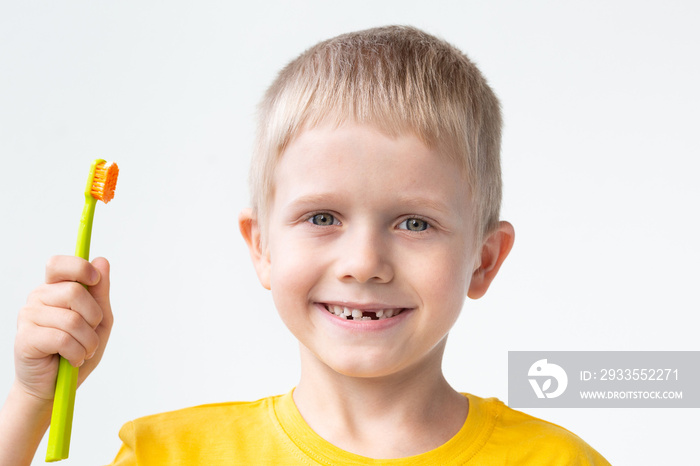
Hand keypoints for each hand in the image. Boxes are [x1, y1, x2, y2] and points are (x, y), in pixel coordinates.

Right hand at [14, 256, 113, 400]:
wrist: (54, 385)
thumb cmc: (77, 349)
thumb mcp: (98, 320)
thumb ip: (100, 293)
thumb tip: (101, 260)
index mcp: (55, 289)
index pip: (59, 264)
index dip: (79, 268)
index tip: (95, 280)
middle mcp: (38, 298)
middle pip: (74, 292)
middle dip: (94, 317)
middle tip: (90, 334)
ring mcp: (28, 317)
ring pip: (72, 320)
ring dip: (88, 341)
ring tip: (83, 350)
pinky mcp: (25, 338)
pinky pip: (63, 340)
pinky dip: (76, 353)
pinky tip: (71, 359)